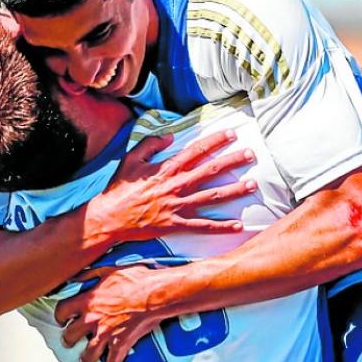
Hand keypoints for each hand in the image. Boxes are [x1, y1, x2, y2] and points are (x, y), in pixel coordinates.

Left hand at [55, 265, 164, 361]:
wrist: (155, 294)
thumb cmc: (137, 280)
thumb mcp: (110, 269)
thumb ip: (91, 274)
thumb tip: (78, 277)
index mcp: (88, 300)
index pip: (63, 311)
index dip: (60, 317)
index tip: (62, 319)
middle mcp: (92, 319)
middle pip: (70, 335)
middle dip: (68, 340)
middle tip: (69, 341)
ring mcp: (105, 333)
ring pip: (87, 353)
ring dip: (85, 359)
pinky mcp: (120, 343)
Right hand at [89, 131, 257, 241]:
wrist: (109, 218)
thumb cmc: (120, 188)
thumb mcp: (130, 159)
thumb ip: (150, 144)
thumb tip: (170, 135)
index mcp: (167, 169)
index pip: (196, 151)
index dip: (215, 141)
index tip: (232, 134)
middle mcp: (176, 186)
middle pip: (211, 170)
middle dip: (233, 161)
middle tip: (252, 154)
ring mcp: (178, 206)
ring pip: (212, 196)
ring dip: (234, 191)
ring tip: (253, 185)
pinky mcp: (176, 224)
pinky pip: (203, 226)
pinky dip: (221, 227)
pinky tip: (238, 225)